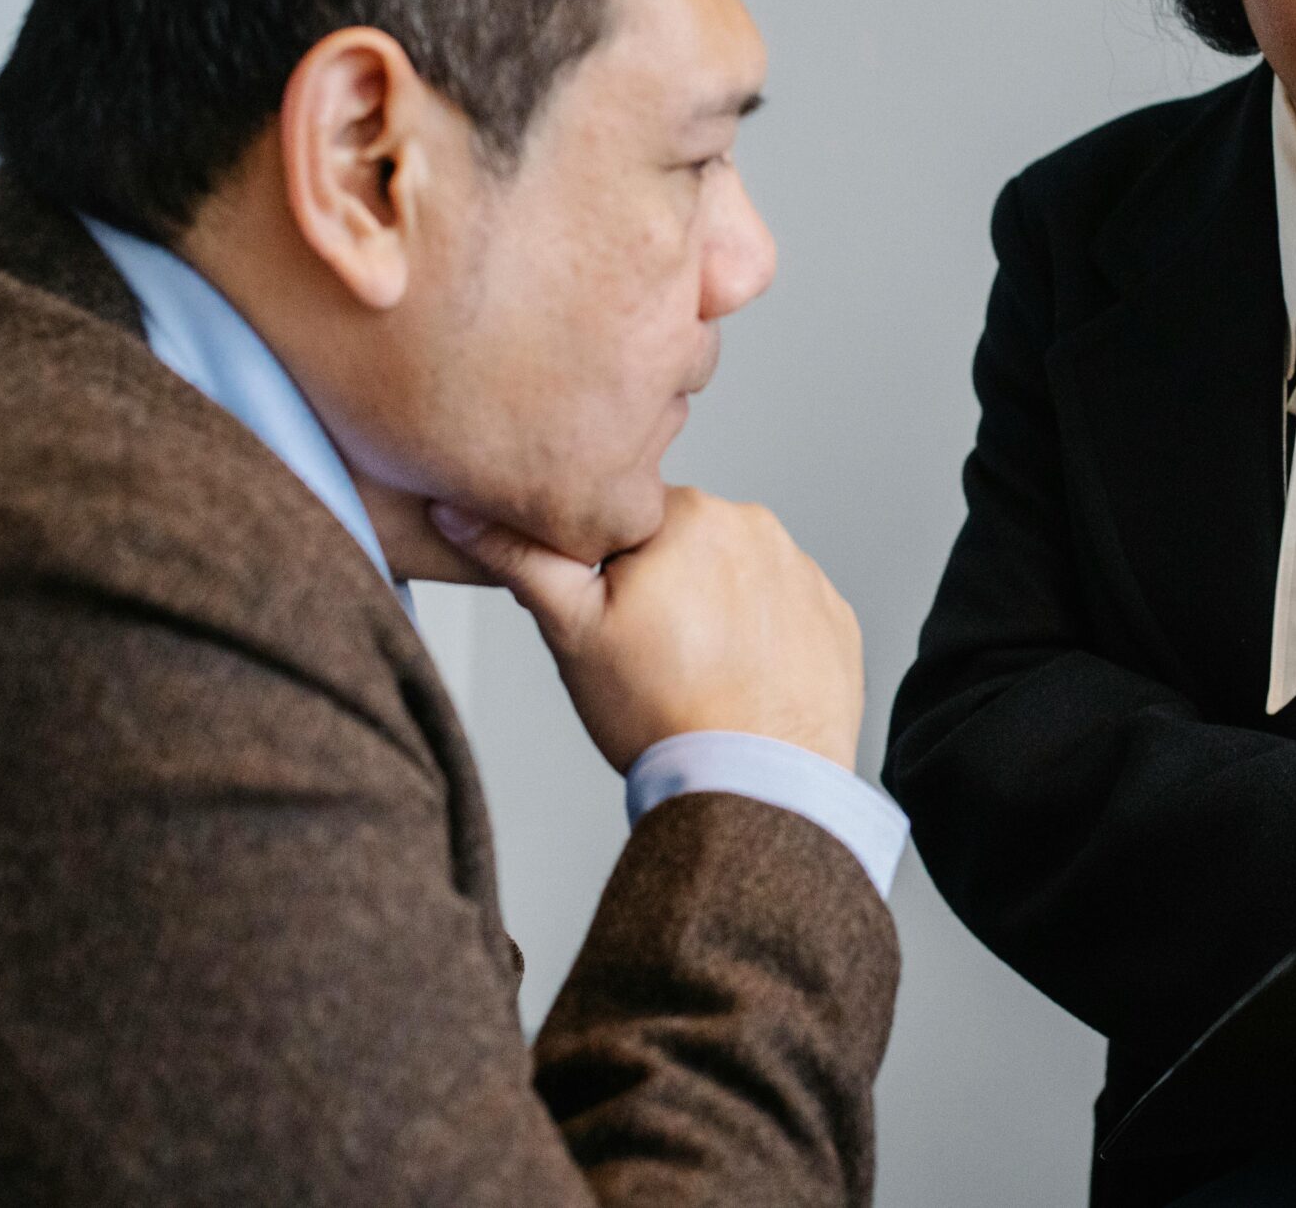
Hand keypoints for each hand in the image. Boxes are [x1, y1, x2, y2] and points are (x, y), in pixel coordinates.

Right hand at [431, 486, 864, 773]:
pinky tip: (741, 681)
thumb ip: (521, 559)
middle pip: (684, 543)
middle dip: (663, 586)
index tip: (611, 620)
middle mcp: (756, 526)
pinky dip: (763, 638)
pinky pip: (784, 612)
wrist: (755, 786)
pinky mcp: (836, 619)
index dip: (607, 572)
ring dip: (716, 608)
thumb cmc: (660, 713)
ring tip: (697, 672)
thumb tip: (459, 509)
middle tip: (650, 653)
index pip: (627, 520)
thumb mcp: (571, 633)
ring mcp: (803, 573)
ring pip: (736, 576)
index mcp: (688, 513)